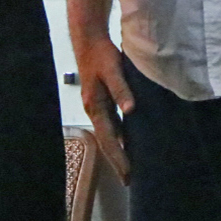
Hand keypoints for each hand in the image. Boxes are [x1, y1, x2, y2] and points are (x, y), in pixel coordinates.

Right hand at [71, 34, 132, 182]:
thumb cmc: (101, 55)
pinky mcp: (102, 101)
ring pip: (109, 135)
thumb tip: (130, 110)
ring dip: (118, 150)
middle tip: (129, 180)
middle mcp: (95, 111)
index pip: (108, 139)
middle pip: (107, 142)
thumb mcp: (113, 70)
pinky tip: (128, 142)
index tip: (128, 174)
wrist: (89, 40)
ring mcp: (97, 107)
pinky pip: (111, 125)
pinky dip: (119, 137)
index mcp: (96, 107)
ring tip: (130, 166)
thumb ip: (121, 90)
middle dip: (117, 161)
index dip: (118, 157)